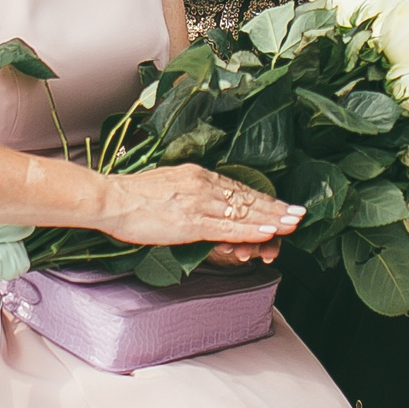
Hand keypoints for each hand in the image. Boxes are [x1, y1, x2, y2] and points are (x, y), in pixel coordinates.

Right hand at [95, 162, 302, 252]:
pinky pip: (227, 228)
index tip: (279, 203)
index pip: (237, 188)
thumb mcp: (167, 185)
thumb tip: (201, 201)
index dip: (261, 198)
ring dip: (270, 219)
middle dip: (274, 207)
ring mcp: (198, 203)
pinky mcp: (191, 222)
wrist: (109, 198)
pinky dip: (250, 231)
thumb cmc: (130, 196)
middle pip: (246, 198)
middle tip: (298, 213)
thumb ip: (188, 192)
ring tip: (291, 223)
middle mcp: (202, 184)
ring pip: (242, 212)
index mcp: (196, 175)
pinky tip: (267, 233)